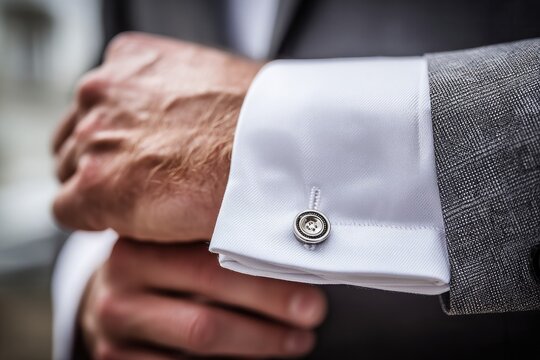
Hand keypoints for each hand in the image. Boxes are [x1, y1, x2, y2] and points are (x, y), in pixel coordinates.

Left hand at [52, 32, 260, 240]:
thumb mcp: (208, 81)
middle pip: (76, 138)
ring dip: (99, 192)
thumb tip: (172, 121)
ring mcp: (95, 136)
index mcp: (127, 59)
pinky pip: (68, 211)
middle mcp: (102, 91)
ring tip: (147, 204)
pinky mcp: (97, 185)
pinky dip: (95, 222)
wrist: (272, 150)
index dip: (116, 142)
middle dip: (102, 163)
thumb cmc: (259, 120)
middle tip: (143, 184)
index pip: (96, 107)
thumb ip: (172, 94)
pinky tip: (134, 222)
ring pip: (70, 174)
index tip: (138, 160)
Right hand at [80, 239, 326, 358]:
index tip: (309, 287)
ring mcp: (115, 328)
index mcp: (138, 246)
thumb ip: (215, 246)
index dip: (264, 279)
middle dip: (269, 311)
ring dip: (259, 344)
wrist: (114, 300)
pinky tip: (258, 357)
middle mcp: (119, 285)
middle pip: (207, 309)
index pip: (210, 264)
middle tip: (313, 315)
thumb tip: (290, 253)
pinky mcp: (115, 359)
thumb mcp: (176, 247)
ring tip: (297, 341)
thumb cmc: (162, 269)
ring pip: (201, 340)